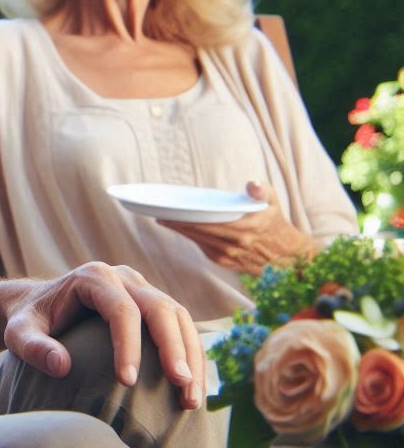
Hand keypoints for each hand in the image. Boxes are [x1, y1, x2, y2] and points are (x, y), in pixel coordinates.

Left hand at [3, 262, 202, 408]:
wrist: (40, 307)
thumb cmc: (30, 321)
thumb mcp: (19, 333)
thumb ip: (33, 347)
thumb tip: (61, 366)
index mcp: (93, 277)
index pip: (120, 308)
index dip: (128, 345)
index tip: (128, 382)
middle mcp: (123, 277)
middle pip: (159, 308)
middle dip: (173, 348)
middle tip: (181, 387)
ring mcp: (142, 289)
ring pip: (178, 317)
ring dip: (191, 356)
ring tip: (192, 399)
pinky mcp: (152, 305)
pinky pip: (180, 327)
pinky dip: (191, 356)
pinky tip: (193, 388)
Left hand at [158, 180, 315, 276]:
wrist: (288, 257)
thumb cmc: (276, 222)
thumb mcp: (274, 202)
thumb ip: (262, 190)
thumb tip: (252, 184)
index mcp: (247, 227)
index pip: (209, 222)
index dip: (186, 218)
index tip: (168, 211)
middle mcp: (236, 243)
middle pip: (198, 232)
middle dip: (177, 223)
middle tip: (158, 213)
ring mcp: (230, 255)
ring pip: (198, 241)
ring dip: (180, 231)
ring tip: (164, 219)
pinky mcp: (226, 263)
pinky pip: (203, 248)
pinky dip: (191, 238)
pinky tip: (180, 228)